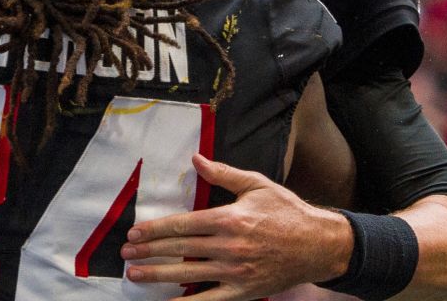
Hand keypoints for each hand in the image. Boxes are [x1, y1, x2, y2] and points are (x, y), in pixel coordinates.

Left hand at [122, 154, 350, 300]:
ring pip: (188, 274)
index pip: (183, 224)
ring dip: (158, 275)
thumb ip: (223, 174)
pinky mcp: (243, 290)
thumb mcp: (257, 185)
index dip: (155, 230)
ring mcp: (235, 271)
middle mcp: (229, 245)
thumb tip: (196, 159)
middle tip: (126, 254)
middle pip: (180, 249)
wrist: (319, 245)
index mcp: (230, 218)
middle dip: (149, 252)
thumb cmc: (288, 211)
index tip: (135, 233)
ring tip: (135, 275)